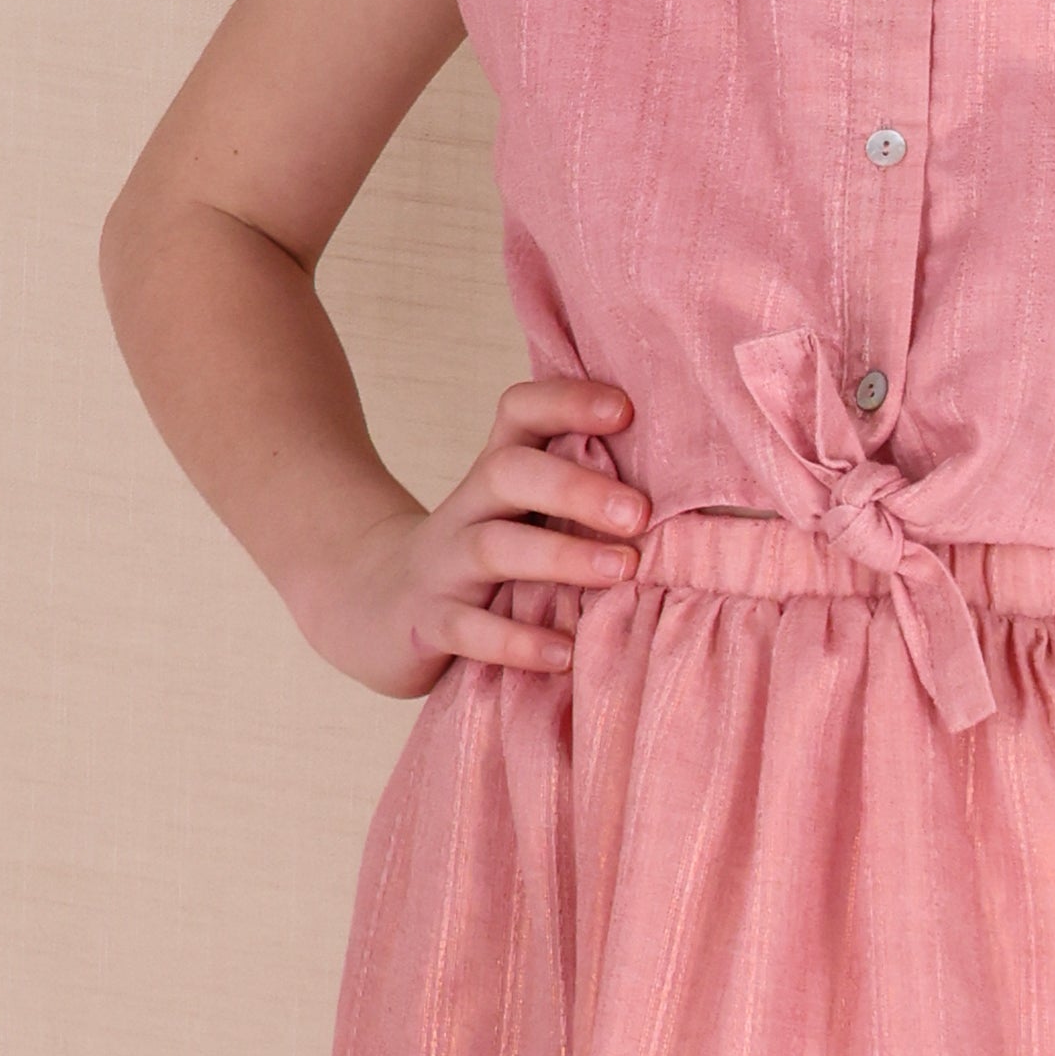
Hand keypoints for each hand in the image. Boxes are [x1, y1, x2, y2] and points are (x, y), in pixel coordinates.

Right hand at [299, 376, 651, 696]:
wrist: (368, 605)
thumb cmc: (477, 559)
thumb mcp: (518, 515)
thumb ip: (575, 493)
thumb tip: (686, 484)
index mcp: (497, 474)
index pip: (521, 412)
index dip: (568, 401)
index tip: (626, 410)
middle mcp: (469, 509)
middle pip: (509, 472)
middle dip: (576, 486)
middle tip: (640, 514)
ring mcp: (444, 566)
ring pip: (494, 547)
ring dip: (561, 557)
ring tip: (623, 572)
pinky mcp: (427, 622)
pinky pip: (469, 629)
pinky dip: (517, 642)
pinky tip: (565, 654)